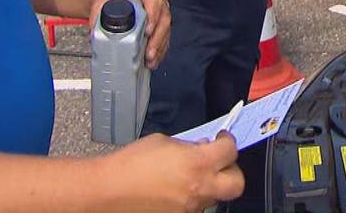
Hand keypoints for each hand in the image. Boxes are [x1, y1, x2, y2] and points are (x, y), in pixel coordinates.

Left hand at [88, 0, 171, 67]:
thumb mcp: (103, 2)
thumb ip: (98, 18)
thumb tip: (94, 37)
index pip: (154, 2)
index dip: (153, 17)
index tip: (147, 31)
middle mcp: (157, 0)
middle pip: (164, 19)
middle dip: (157, 39)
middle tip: (149, 53)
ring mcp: (160, 12)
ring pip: (166, 30)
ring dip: (159, 48)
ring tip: (150, 61)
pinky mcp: (159, 23)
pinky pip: (164, 37)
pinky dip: (159, 50)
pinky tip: (153, 60)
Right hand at [105, 133, 243, 211]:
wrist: (108, 191)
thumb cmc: (131, 164)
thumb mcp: (164, 142)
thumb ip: (189, 145)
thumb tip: (204, 147)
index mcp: (197, 164)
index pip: (230, 151)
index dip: (228, 141)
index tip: (223, 138)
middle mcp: (199, 188)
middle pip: (237, 183)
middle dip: (232, 170)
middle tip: (220, 161)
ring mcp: (191, 208)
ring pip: (215, 196)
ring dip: (210, 184)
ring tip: (191, 175)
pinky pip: (197, 206)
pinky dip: (193, 196)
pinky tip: (177, 188)